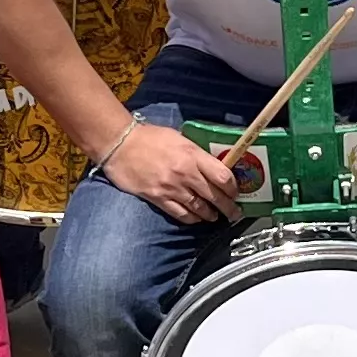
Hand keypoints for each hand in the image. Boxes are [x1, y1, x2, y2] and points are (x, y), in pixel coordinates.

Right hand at [100, 117, 238, 223]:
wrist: (120, 144)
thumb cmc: (149, 137)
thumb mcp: (179, 137)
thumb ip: (196, 153)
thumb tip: (211, 165)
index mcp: (193, 155)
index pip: (222, 176)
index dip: (233, 187)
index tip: (236, 192)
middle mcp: (185, 174)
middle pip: (214, 196)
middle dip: (228, 207)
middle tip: (234, 213)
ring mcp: (171, 188)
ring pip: (199, 208)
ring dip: (211, 215)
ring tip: (216, 217)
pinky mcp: (158, 198)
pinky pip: (180, 214)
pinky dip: (191, 219)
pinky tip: (196, 219)